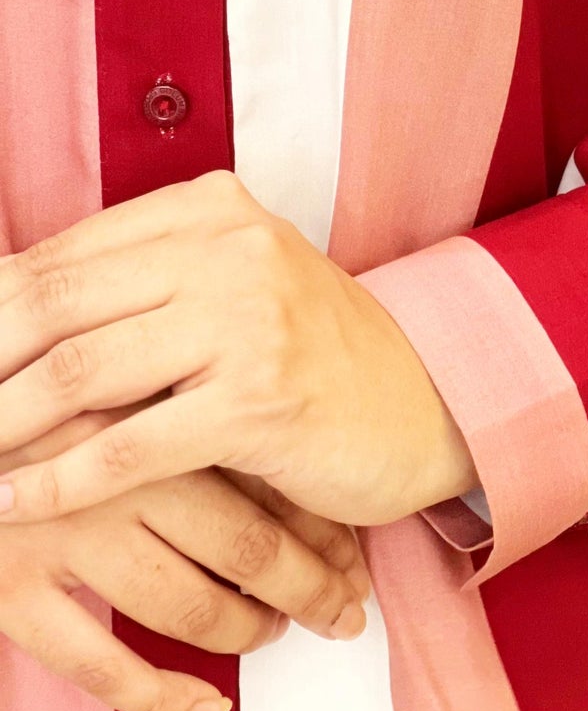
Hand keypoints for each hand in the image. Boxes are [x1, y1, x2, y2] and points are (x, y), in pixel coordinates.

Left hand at [0, 175, 477, 527]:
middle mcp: (228, 247)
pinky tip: (12, 502)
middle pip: (55, 303)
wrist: (422, 398)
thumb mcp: (228, 288)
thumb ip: (137, 284)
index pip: (62, 254)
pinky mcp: (260, 400)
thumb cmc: (308, 351)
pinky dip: (56, 483)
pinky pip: (128, 448)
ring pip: (78, 373)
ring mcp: (248, 320)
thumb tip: (8, 306)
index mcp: (209, 208)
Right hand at [0, 412, 372, 710]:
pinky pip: (97, 660)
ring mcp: (64, 533)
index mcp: (151, 401)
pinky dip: (158, 694)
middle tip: (344, 604)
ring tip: (274, 634)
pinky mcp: (11, 587)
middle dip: (307, 581)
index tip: (355, 544)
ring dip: (244, 630)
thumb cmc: (20, 380)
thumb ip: (174, 377)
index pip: (262, 466)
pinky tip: (200, 707)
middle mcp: (117, 469)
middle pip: (243, 539)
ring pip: (185, 602)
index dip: (317, 512)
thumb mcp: (103, 362)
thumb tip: (268, 429)